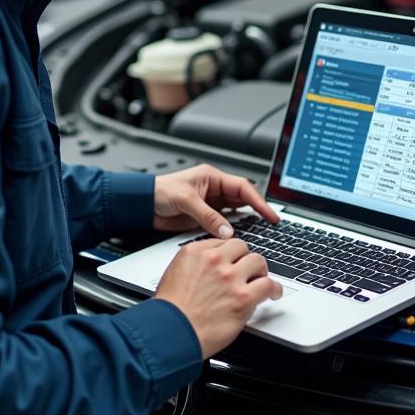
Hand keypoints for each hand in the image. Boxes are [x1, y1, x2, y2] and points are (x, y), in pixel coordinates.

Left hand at [152, 164, 279, 238]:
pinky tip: (237, 236)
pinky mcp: (204, 217)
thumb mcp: (186, 200)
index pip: (243, 187)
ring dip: (246, 221)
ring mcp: (210, 204)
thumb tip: (227, 231)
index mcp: (212, 177)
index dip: (258, 201)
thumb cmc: (160, 191)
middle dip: (257, 210)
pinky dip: (232, 229)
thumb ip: (207, 216)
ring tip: (259, 230)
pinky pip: (224, 223)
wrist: (143, 204)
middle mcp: (214, 190)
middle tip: (270, 223)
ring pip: (235, 212)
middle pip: (243, 199)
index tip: (269, 213)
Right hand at [155, 237, 282, 357]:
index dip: (230, 253)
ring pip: (257, 261)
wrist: (171, 333)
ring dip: (260, 271)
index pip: (222, 242)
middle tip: (247, 269)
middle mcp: (214, 260)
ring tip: (261, 279)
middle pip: (241, 247)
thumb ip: (194, 265)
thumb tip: (207, 268)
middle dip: (245, 258)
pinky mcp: (243, 298)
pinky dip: (274, 289)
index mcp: (195, 252)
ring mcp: (230, 278)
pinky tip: (274, 293)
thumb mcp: (173, 274)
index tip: (233, 259)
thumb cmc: (170, 311)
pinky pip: (268, 285)